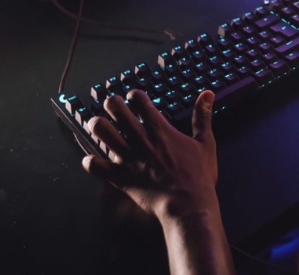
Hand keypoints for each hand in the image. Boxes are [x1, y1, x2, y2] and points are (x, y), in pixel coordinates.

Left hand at [82, 90, 218, 221]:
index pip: (138, 100)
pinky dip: (90, 161)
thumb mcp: (205, 143)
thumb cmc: (198, 175)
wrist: (187, 205)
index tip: (134, 98)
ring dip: (98, 125)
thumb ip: (203, 117)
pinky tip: (93, 160)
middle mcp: (139, 139)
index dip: (134, 95)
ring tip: (100, 126)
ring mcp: (127, 157)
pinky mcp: (119, 176)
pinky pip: (94, 165)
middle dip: (112, 103)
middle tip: (114, 107)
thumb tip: (208, 94)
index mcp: (159, 129)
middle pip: (115, 109)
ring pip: (101, 130)